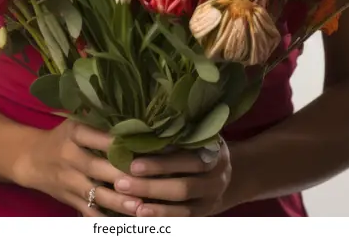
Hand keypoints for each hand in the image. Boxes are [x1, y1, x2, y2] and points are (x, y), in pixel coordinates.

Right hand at [13, 120, 142, 216]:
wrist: (30, 159)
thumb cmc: (61, 137)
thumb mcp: (74, 121)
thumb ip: (97, 119)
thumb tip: (128, 112)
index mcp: (73, 133)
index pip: (94, 136)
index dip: (114, 142)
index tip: (138, 145)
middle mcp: (70, 157)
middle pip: (96, 167)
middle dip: (121, 175)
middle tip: (145, 180)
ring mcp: (69, 182)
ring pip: (94, 194)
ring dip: (117, 201)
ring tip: (139, 206)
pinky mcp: (69, 200)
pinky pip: (88, 212)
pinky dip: (104, 218)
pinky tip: (122, 222)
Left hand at [113, 141, 232, 216]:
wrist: (226, 173)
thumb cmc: (200, 147)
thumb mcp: (196, 136)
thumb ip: (175, 136)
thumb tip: (134, 130)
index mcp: (214, 151)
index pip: (187, 158)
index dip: (161, 162)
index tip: (133, 163)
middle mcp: (216, 176)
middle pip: (183, 186)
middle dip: (150, 186)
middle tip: (122, 183)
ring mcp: (212, 198)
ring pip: (182, 206)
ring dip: (154, 206)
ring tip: (129, 203)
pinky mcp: (205, 213)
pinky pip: (183, 218)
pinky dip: (162, 216)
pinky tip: (142, 214)